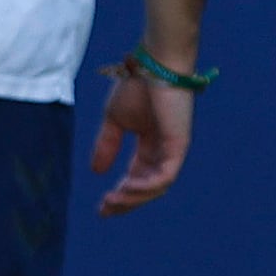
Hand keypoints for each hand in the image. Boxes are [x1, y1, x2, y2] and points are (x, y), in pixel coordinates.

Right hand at [93, 68, 195, 213]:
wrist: (154, 65)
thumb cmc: (136, 85)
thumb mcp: (114, 120)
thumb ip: (107, 145)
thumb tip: (96, 172)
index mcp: (150, 144)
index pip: (137, 176)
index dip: (120, 193)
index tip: (101, 207)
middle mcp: (163, 151)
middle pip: (146, 187)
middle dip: (125, 202)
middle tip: (105, 210)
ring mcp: (172, 150)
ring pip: (156, 187)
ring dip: (133, 198)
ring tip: (112, 201)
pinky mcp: (178, 147)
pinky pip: (164, 177)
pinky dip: (146, 187)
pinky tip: (126, 188)